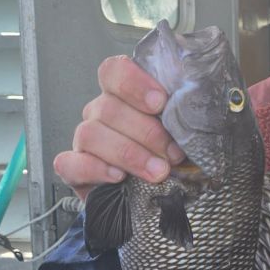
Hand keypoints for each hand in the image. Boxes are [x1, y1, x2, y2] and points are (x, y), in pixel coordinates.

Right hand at [53, 55, 184, 199]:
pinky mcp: (74, 170)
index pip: (114, 71)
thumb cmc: (171, 156)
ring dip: (128, 153)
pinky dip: (96, 169)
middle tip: (173, 153)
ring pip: (91, 133)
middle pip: (108, 107)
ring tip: (158, 171)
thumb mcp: (184, 132)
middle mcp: (101, 113)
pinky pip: (72, 164)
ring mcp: (85, 141)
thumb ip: (185, 115)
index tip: (160, 102)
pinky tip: (119, 177)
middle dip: (146, 132)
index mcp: (124, 95)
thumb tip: (197, 107)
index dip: (134, 82)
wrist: (154, 198)